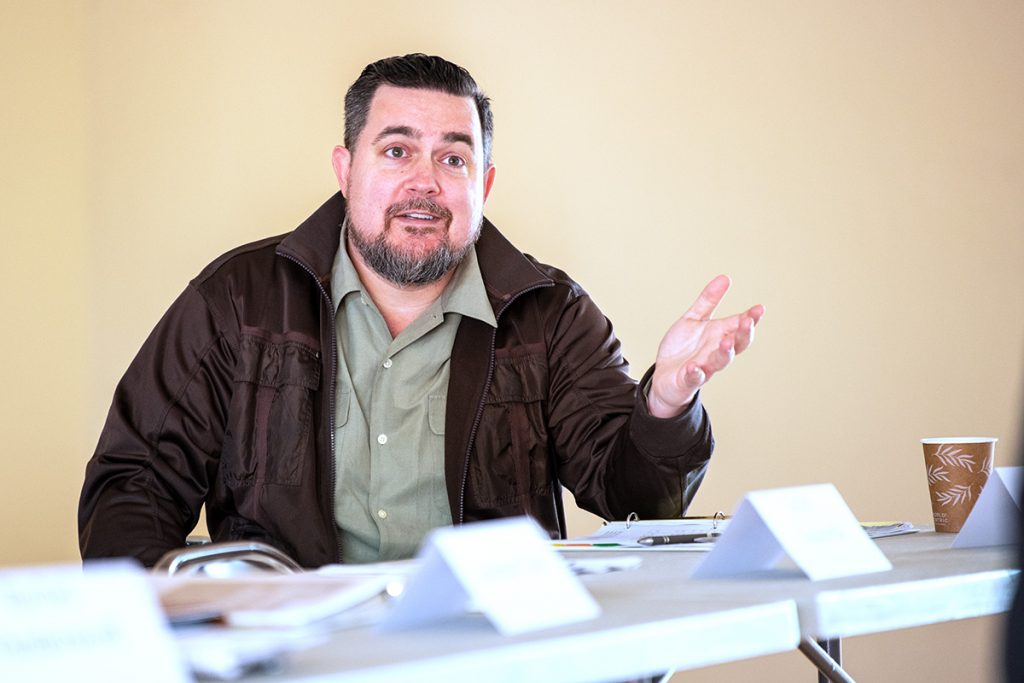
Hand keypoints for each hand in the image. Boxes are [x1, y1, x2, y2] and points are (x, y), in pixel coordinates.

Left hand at [647, 275, 763, 417]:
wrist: (663, 376)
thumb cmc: (683, 348)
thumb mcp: (694, 319)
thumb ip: (708, 301)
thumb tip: (725, 277)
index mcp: (719, 336)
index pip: (739, 326)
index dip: (750, 318)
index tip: (759, 308)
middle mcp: (715, 352)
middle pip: (736, 344)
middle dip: (743, 334)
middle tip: (747, 322)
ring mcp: (703, 367)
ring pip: (719, 362)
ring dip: (725, 353)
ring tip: (726, 342)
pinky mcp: (688, 380)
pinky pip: (694, 378)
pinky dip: (695, 374)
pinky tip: (694, 367)